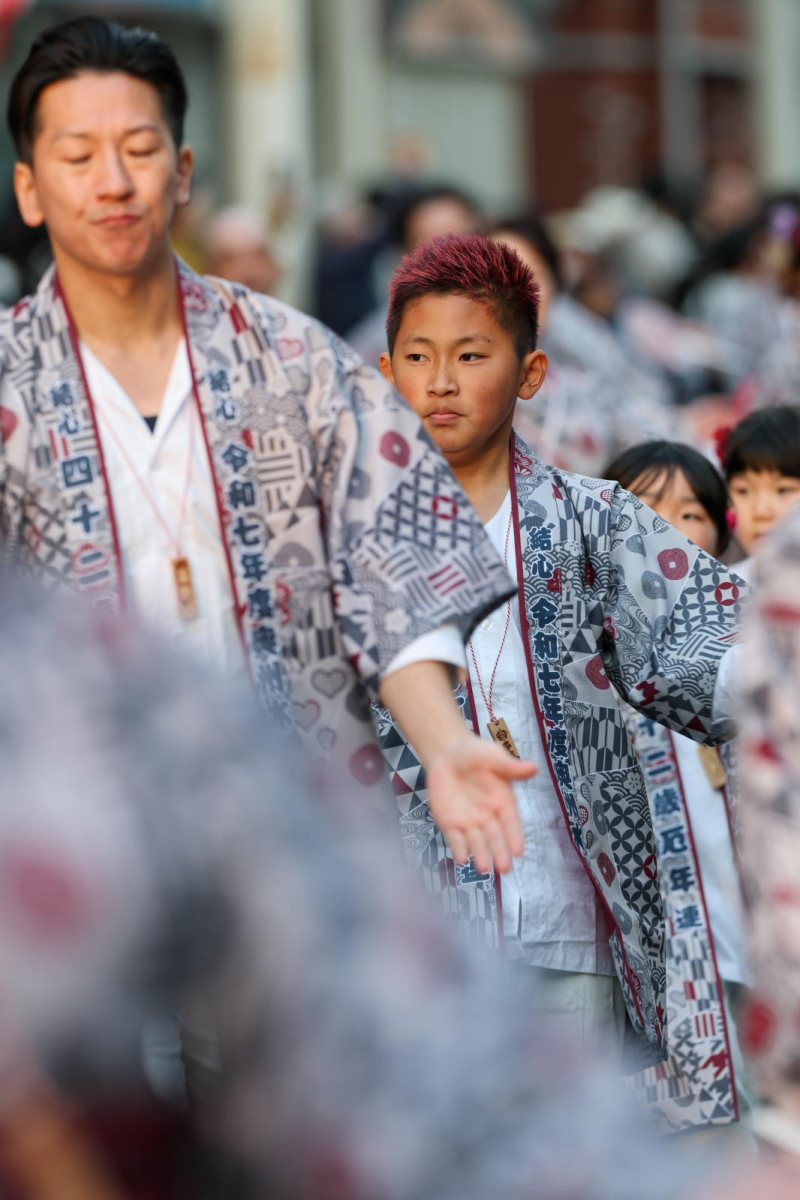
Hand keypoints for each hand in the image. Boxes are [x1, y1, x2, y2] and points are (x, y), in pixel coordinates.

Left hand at [426, 733, 535, 873]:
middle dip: (500, 853)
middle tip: (505, 869)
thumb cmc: (475, 754)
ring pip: (476, 842)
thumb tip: (534, 768)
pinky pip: (455, 838)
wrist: (447, 753)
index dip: (514, 837)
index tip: (519, 851)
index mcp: (503, 802)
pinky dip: (458, 848)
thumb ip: (510, 766)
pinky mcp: (450, 822)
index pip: (510, 823)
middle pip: (495, 837)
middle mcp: (488, 816)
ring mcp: (469, 821)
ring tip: (484, 869)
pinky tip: (462, 859)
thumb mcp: (492, 757)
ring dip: (480, 855)